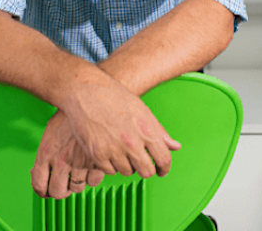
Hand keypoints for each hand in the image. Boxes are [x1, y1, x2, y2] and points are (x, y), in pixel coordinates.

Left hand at [31, 110, 104, 199]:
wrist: (88, 98)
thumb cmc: (69, 114)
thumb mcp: (50, 131)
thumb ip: (44, 155)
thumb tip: (36, 171)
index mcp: (46, 153)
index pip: (38, 185)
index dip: (42, 191)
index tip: (46, 190)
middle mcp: (61, 161)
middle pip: (57, 192)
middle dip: (60, 191)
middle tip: (64, 184)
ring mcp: (79, 162)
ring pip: (77, 188)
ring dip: (77, 183)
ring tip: (79, 172)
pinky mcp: (97, 160)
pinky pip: (94, 181)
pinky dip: (93, 177)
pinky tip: (92, 167)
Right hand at [62, 78, 180, 179]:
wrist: (85, 90)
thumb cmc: (113, 95)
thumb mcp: (141, 109)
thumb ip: (159, 131)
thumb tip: (176, 146)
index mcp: (146, 130)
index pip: (163, 159)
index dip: (164, 167)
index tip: (161, 170)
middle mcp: (132, 142)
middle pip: (146, 171)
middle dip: (145, 168)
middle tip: (140, 161)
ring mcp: (114, 150)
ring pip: (127, 171)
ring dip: (126, 164)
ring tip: (120, 148)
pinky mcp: (97, 154)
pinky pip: (109, 171)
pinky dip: (110, 164)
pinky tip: (107, 149)